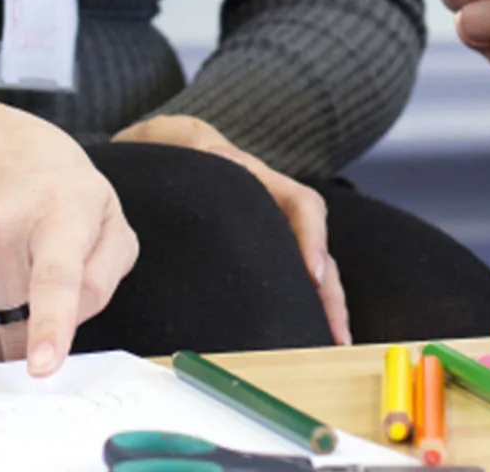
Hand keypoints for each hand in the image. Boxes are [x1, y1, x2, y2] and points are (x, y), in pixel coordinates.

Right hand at [0, 97, 138, 375]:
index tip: (42, 365)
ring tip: (11, 277)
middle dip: (34, 337)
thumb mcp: (104, 212)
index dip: (50, 325)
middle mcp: (1, 221)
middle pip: (16, 326)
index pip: (55, 278)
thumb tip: (72, 323)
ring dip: (1, 332)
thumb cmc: (52, 184)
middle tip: (41, 301)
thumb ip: (105, 272)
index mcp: (60, 210)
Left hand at [113, 114, 350, 344]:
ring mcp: (261, 237)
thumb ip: (191, 144)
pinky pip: (280, 285)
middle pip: (314, 250)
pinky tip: (296, 345)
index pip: (301, 205)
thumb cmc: (165, 148)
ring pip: (305, 272)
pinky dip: (294, 314)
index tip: (314, 276)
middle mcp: (269, 211)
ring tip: (331, 349)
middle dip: (330, 294)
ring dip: (321, 310)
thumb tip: (214, 153)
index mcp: (256, 181)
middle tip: (336, 336)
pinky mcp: (248, 261)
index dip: (312, 238)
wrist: (152, 157)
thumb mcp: (175, 140)